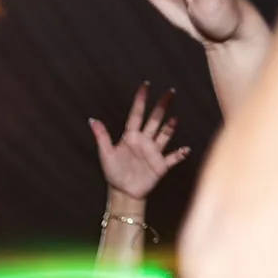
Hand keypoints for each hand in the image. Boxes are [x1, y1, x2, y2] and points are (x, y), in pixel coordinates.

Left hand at [90, 84, 189, 200]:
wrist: (123, 192)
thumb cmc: (113, 173)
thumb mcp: (105, 154)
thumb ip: (102, 136)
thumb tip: (92, 120)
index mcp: (130, 136)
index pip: (137, 114)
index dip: (141, 100)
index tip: (145, 85)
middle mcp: (144, 141)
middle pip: (155, 119)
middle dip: (162, 106)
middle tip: (170, 92)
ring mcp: (154, 152)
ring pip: (165, 135)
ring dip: (170, 127)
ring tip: (174, 119)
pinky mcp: (161, 165)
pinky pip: (173, 157)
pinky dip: (180, 153)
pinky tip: (185, 149)